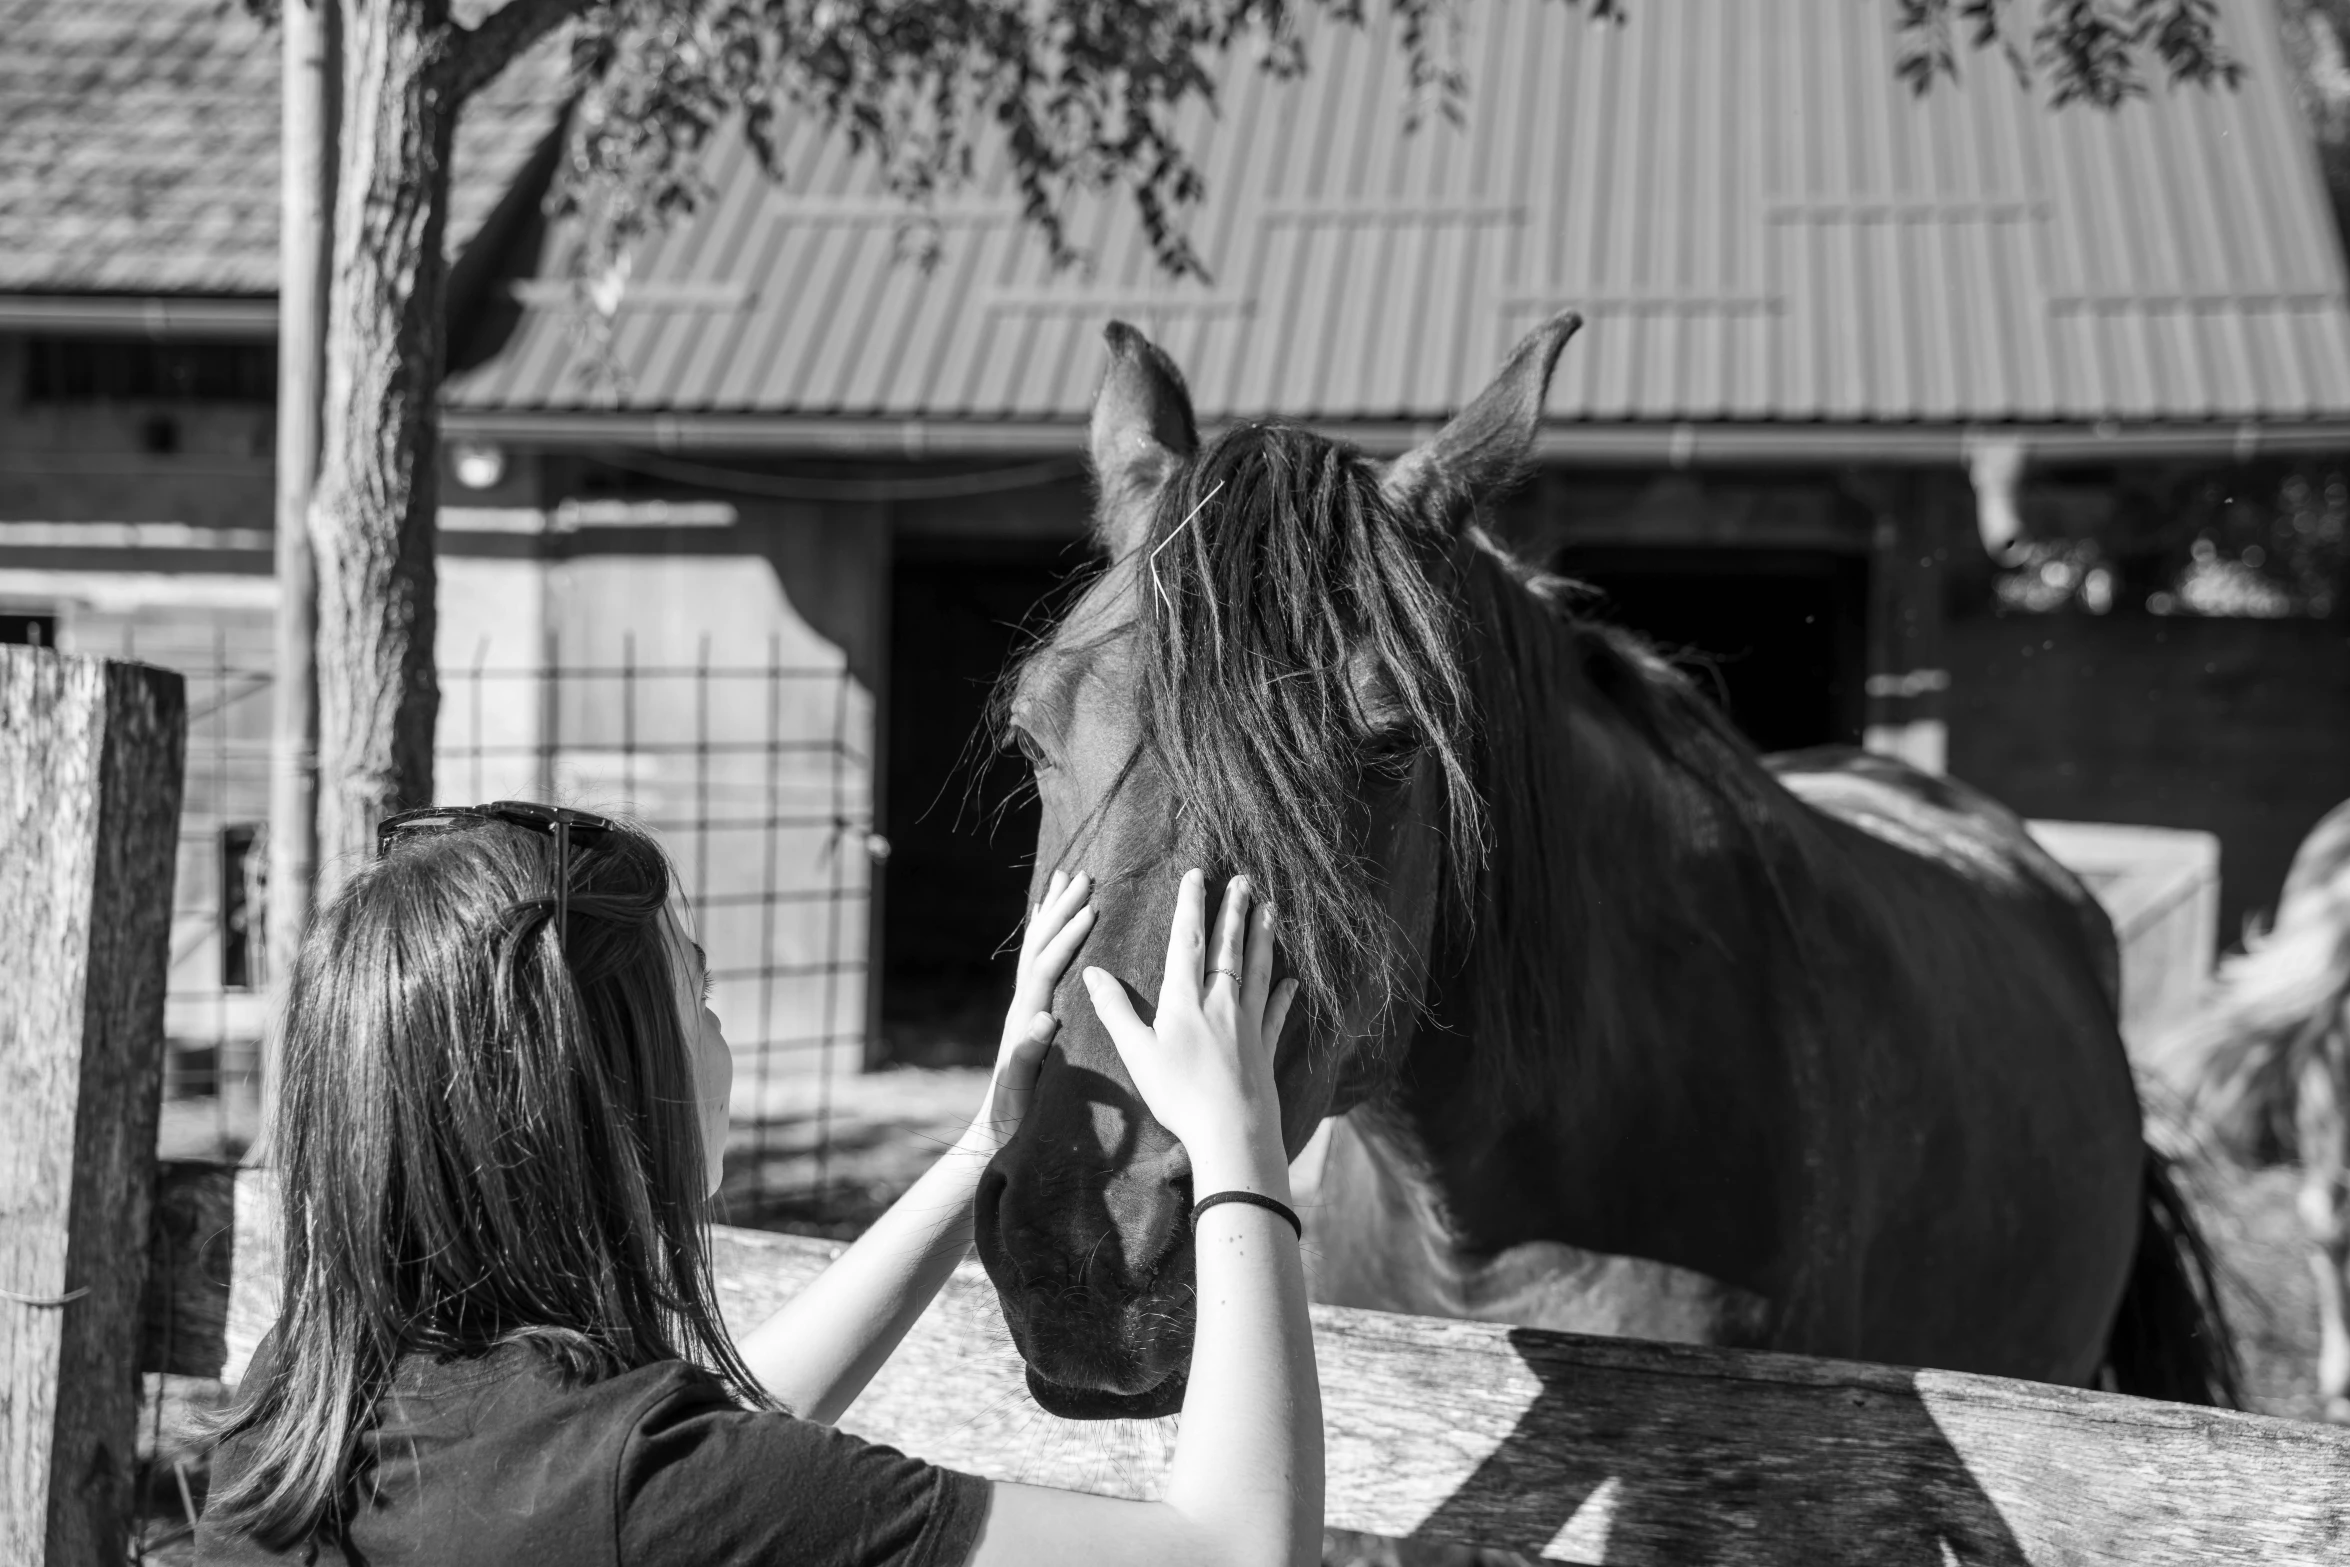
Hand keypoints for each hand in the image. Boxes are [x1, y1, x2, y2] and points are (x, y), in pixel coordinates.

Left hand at [962, 870, 1093, 1155]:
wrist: (996, 1129)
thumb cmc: (1016, 1113)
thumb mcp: (1024, 1086)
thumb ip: (1030, 1052)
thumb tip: (1044, 1019)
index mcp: (1026, 1017)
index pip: (1048, 966)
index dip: (1068, 938)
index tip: (1091, 908)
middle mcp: (1022, 1004)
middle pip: (1040, 945)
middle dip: (1061, 909)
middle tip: (1082, 875)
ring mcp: (1024, 1005)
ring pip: (1037, 946)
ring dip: (1052, 911)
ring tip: (1066, 877)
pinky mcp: (1030, 1011)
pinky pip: (1038, 961)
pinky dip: (1046, 933)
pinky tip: (1050, 918)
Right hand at [1081, 870, 1297, 1176]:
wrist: (1232, 1132)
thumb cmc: (1179, 1095)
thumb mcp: (1136, 1052)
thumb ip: (1115, 1010)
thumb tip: (1091, 972)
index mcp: (1186, 1001)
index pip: (1189, 942)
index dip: (1191, 905)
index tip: (1197, 874)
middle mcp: (1221, 1004)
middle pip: (1229, 948)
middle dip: (1235, 911)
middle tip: (1245, 880)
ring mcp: (1247, 1025)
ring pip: (1256, 971)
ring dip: (1263, 938)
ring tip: (1270, 911)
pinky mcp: (1264, 1049)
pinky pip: (1274, 1014)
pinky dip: (1282, 996)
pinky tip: (1289, 983)